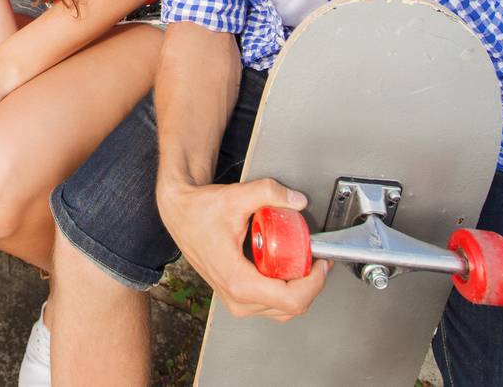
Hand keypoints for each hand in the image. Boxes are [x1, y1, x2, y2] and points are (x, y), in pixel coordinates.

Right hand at [157, 177, 329, 320]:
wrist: (180, 214)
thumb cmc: (200, 210)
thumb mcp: (236, 197)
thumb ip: (269, 192)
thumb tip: (298, 201)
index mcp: (238, 280)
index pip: (290, 299)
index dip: (314, 283)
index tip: (321, 264)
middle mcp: (237, 297)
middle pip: (290, 307)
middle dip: (310, 284)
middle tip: (315, 258)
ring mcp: (236, 300)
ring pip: (282, 310)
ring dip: (298, 287)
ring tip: (302, 261)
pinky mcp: (236, 296)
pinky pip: (271, 304)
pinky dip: (285, 289)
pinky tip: (286, 267)